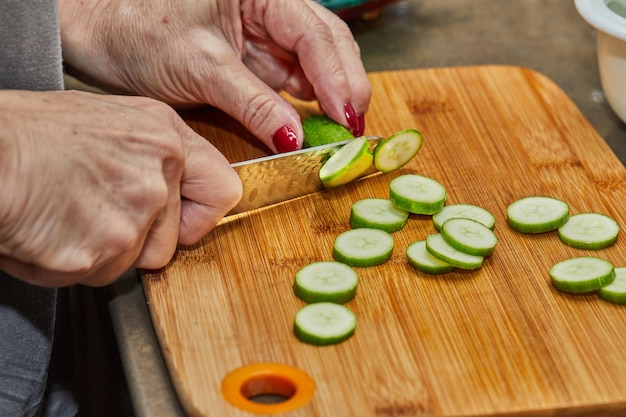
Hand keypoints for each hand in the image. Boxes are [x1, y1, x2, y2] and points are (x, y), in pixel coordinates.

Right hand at [0, 90, 241, 286]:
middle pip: (169, 242)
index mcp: (164, 140)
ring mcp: (132, 218)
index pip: (224, 190)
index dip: (203, 215)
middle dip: (136, 241)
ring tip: (66, 216)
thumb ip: (152, 152)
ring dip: (102, 253)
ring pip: (133, 262)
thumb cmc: (29, 132)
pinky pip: (98, 275)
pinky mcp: (102, 251)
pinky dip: (72, 264)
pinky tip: (50, 231)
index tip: (186, 223)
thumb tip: (172, 184)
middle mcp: (157, 178)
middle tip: (93, 213)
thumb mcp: (109, 117)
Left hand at [59, 0, 370, 152]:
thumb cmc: (138, 29)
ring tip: (340, 132)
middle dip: (342, 87)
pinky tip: (313, 125)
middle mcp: (269, 9)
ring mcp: (262, 35)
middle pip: (324, 46)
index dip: (338, 76)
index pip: (314, 33)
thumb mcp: (202, 68)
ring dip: (328, 99)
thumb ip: (254, 103)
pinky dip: (302, 106)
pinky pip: (288, 83)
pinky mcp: (251, 60)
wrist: (98, 34)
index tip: (349, 116)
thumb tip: (295, 138)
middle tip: (353, 129)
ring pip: (312, 66)